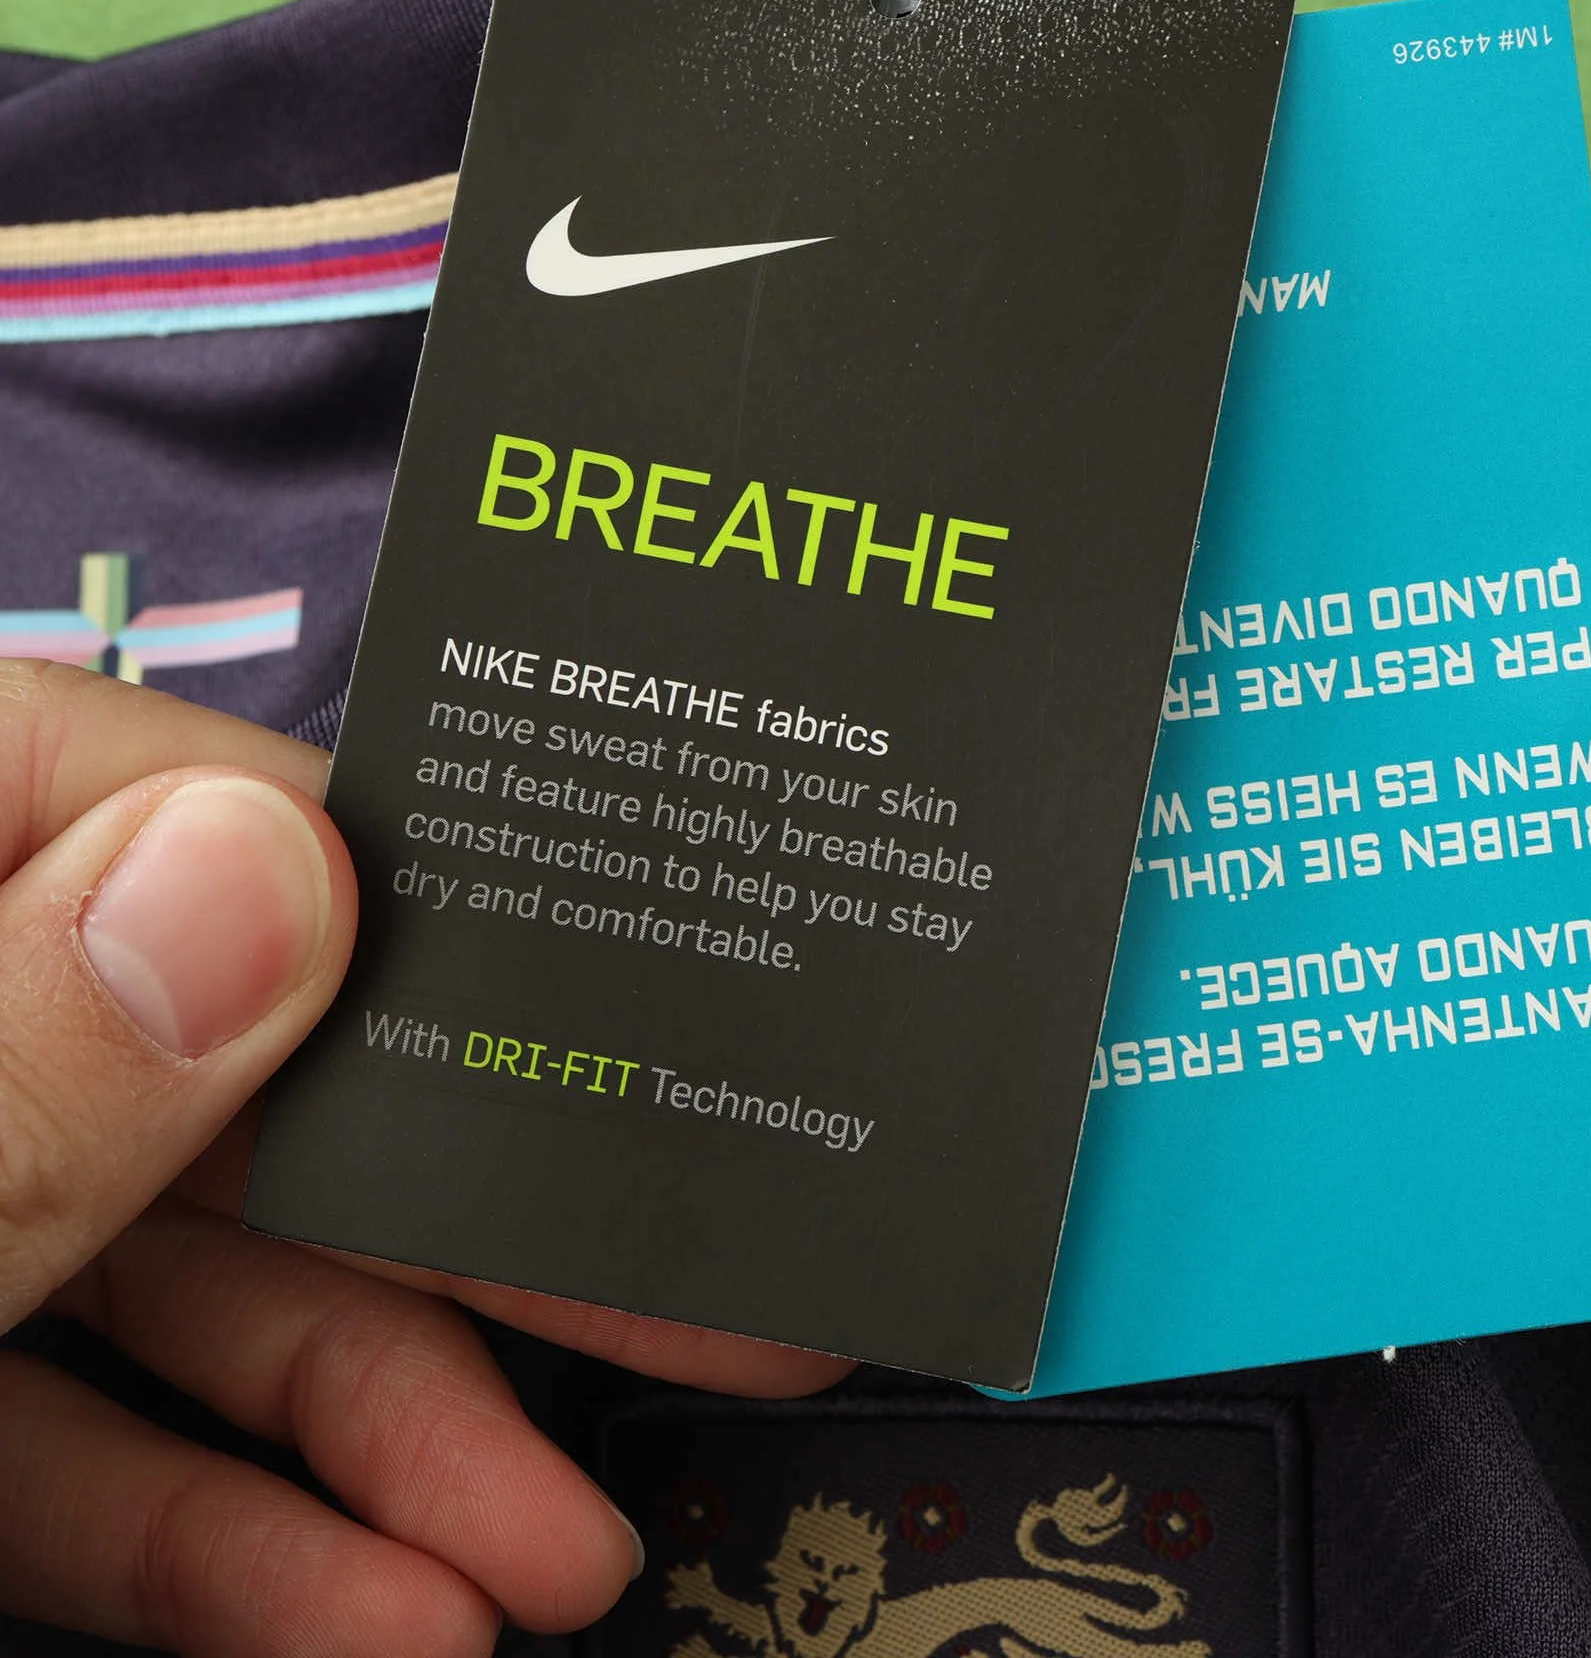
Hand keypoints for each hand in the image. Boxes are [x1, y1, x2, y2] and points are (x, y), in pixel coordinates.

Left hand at [0, 660, 847, 1654]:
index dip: (441, 922)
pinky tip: (377, 1616)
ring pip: (200, 1274)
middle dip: (483, 1240)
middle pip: (262, 1076)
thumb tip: (275, 873)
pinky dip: (222, 1534)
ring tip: (553, 1558)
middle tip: (723, 1315)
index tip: (651, 1040)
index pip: (207, 810)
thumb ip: (19, 1063)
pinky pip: (84, 1430)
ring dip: (385, 1431)